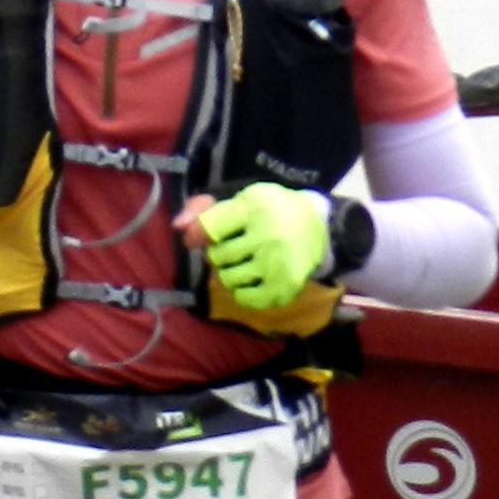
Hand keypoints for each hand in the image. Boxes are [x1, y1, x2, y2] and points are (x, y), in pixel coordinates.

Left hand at [199, 183, 336, 311]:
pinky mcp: (284, 285)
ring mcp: (276, 263)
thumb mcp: (241, 199)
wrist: (320, 227)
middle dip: (219, 254)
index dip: (198, 235)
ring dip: (229, 273)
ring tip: (243, 263)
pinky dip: (242, 292)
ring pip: (227, 279)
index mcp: (254, 208)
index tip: (199, 237)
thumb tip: (178, 227)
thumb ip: (204, 209)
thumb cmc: (272, 210)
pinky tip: (251, 280)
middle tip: (235, 247)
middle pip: (216, 257)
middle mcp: (267, 236)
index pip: (209, 228)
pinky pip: (244, 298)